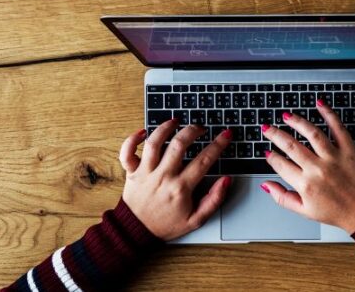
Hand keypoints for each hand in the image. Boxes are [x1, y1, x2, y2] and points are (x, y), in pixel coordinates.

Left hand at [118, 120, 233, 239]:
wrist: (136, 232)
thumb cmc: (165, 225)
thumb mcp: (196, 220)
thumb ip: (214, 200)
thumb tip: (226, 180)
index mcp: (180, 188)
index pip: (204, 160)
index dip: (218, 145)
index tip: (225, 135)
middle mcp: (163, 177)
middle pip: (179, 145)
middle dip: (193, 131)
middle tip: (200, 128)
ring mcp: (145, 173)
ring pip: (154, 143)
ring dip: (165, 128)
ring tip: (175, 121)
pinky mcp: (131, 173)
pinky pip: (127, 152)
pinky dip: (132, 139)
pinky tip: (143, 132)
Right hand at [260, 100, 354, 233]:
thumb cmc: (338, 212)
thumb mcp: (305, 212)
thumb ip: (283, 198)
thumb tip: (266, 185)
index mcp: (306, 185)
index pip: (281, 164)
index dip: (271, 156)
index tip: (267, 151)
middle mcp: (318, 169)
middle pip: (291, 145)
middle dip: (276, 134)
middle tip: (268, 128)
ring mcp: (334, 157)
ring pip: (311, 133)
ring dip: (297, 121)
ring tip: (287, 116)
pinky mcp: (349, 150)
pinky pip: (338, 128)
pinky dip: (329, 114)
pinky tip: (320, 105)